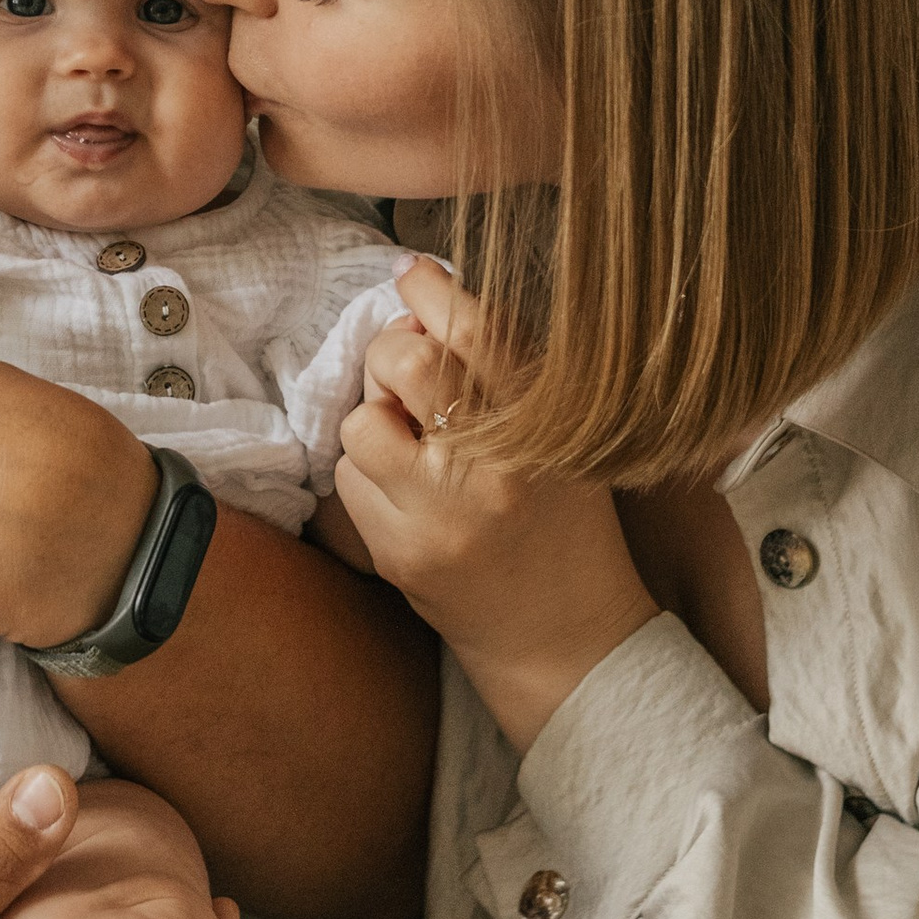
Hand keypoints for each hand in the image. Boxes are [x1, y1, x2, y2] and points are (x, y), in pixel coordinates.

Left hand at [331, 259, 657, 752]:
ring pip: (362, 424)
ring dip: (376, 423)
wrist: (569, 643)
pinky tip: (407, 496)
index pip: (478, 334)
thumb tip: (420, 308)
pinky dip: (368, 477)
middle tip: (407, 375)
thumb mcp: (565, 439)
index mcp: (548, 430)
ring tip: (415, 449)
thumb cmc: (567, 527)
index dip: (433, 291)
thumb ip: (507, 375)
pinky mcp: (400, 557)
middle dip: (391, 354)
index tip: (412, 275)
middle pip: (404, 365)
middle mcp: (495, 469)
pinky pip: (349, 481)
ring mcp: (441, 518)